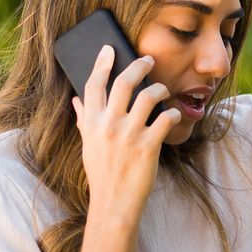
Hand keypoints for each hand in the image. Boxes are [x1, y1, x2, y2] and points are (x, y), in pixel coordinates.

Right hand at [73, 44, 178, 222]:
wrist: (113, 203)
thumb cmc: (102, 174)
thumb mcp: (88, 145)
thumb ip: (84, 120)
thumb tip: (76, 100)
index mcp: (92, 123)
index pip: (94, 85)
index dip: (101, 63)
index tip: (109, 49)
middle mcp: (108, 125)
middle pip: (124, 83)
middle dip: (138, 66)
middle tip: (149, 60)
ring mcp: (128, 135)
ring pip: (148, 96)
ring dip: (160, 89)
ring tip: (164, 90)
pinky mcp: (148, 146)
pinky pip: (165, 119)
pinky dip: (173, 114)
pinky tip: (175, 116)